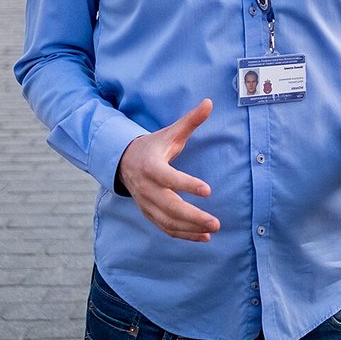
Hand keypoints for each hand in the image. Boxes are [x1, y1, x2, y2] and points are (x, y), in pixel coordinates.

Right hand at [117, 99, 220, 240]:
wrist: (124, 162)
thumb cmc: (154, 146)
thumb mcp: (170, 132)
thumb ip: (190, 121)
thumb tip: (209, 102)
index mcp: (151, 167)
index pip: (169, 178)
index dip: (187, 185)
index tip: (208, 190)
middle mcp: (147, 188)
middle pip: (169, 206)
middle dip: (193, 217)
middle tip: (216, 222)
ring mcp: (146, 204)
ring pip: (168, 221)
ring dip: (190, 228)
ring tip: (212, 230)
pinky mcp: (149, 213)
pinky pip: (165, 228)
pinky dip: (183, 235)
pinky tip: (203, 237)